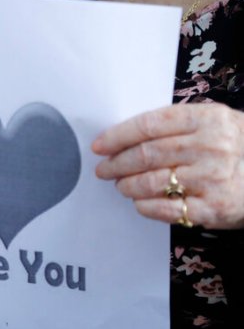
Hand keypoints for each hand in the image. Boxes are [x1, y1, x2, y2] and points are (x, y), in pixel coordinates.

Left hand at [92, 103, 243, 229]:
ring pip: (152, 182)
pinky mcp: (215, 208)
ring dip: (128, 186)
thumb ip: (177, 125)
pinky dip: (146, 206)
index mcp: (207, 119)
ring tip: (121, 186)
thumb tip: (125, 136)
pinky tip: (140, 203)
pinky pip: (167, 209)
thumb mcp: (215, 123)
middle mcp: (210, 147)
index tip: (99, 146)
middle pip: (146, 154)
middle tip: (103, 170)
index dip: (117, 136)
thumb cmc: (237, 146)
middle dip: (116, 164)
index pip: (149, 125)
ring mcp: (214, 178)